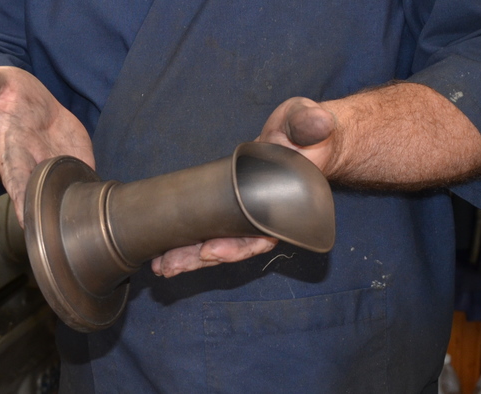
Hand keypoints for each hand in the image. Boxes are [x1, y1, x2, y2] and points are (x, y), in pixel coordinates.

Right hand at [0, 63, 93, 223]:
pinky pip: (86, 177)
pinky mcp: (76, 159)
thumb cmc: (4, 94)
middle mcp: (33, 163)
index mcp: (11, 148)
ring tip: (87, 222)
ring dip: (75, 204)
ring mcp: (57, 164)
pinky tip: (104, 204)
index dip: (20, 198)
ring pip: (67, 190)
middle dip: (48, 212)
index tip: (26, 221)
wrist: (26, 99)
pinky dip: (94, 189)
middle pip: (41, 193)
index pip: (14, 178)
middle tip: (61, 232)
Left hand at [150, 97, 335, 277]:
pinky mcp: (226, 207)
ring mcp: (242, 214)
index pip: (261, 237)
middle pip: (232, 247)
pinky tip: (164, 253)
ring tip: (162, 266)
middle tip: (170, 266)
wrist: (298, 133)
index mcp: (285, 208)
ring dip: (188, 257)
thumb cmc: (306, 130)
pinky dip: (187, 242)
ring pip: (216, 243)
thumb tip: (318, 123)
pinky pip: (207, 229)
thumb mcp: (308, 123)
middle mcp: (262, 218)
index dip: (237, 248)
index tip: (211, 250)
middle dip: (201, 257)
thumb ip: (310, 124)